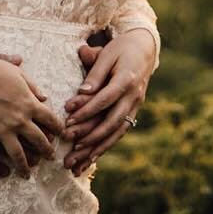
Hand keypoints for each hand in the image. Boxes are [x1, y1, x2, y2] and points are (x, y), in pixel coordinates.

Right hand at [0, 52, 64, 182]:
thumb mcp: (17, 74)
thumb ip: (32, 87)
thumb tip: (45, 97)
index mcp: (29, 104)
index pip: (50, 119)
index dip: (59, 128)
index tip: (63, 135)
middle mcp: (19, 120)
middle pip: (38, 140)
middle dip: (46, 151)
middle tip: (50, 159)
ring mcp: (2, 130)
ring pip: (18, 155)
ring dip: (24, 167)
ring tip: (27, 175)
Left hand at [62, 29, 156, 174]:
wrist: (144, 49)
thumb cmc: (121, 49)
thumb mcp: (107, 53)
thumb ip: (95, 72)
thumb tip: (82, 92)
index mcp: (127, 79)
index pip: (105, 99)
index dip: (87, 110)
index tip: (68, 119)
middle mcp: (133, 97)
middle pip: (111, 122)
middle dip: (89, 136)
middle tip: (68, 146)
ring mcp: (135, 107)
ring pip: (115, 133)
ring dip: (95, 149)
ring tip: (75, 164)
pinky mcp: (132, 113)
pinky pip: (118, 133)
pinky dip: (104, 147)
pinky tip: (90, 160)